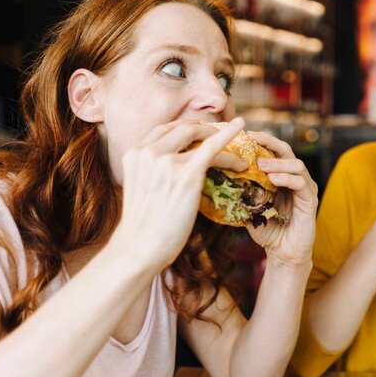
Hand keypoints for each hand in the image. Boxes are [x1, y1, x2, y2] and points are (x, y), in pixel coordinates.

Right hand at [108, 118, 247, 271]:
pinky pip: (213, 148)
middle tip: (219, 135)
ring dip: (221, 137)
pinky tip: (241, 127)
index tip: (199, 130)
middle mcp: (148, 152)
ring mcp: (167, 161)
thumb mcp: (140, 187)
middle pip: (183, 128)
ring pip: (201, 138)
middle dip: (204, 129)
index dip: (184, 128)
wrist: (139, 248)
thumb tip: (173, 167)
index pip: (164, 130)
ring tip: (237, 144)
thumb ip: (152, 170)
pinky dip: (229, 136)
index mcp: (134, 153)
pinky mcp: (187, 174)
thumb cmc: (143, 225)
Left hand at [245, 132, 316, 266]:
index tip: (245, 135)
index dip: (262, 141)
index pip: (274, 151)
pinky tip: (273, 180)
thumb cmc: (268, 231)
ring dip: (277, 163)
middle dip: (269, 143)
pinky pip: (301, 183)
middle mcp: (296, 178)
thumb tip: (222, 178)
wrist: (283, 254)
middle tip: (252, 140)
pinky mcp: (310, 200)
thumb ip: (244, 193)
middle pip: (286, 150)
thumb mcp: (251, 208)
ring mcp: (306, 188)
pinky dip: (286, 178)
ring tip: (259, 165)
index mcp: (282, 176)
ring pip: (296, 164)